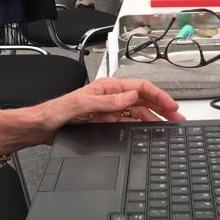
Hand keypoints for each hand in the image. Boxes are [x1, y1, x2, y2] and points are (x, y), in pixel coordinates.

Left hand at [42, 77, 183, 133]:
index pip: (139, 88)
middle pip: (143, 100)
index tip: (170, 105)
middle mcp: (111, 98)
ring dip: (155, 119)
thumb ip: (107, 101)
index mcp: (107, 88)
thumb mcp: (81, 104)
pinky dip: (142, 128)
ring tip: (169, 126)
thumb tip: (130, 96)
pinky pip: (129, 124)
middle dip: (162, 107)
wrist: (42, 128)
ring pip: (139, 113)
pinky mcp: (106, 124)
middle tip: (177, 117)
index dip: (157, 95)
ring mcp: (109, 111)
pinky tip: (150, 132)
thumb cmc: (56, 111)